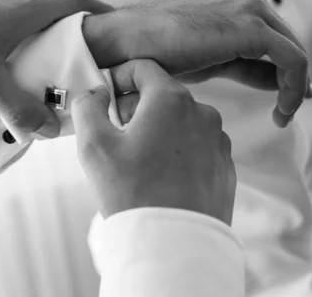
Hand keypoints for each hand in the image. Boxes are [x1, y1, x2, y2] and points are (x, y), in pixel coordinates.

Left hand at [0, 0, 111, 138]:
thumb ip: (15, 105)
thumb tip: (48, 130)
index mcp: (29, 8)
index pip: (79, 3)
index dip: (102, 16)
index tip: (115, 38)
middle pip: (63, 11)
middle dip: (78, 36)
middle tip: (86, 67)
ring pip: (40, 16)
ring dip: (53, 38)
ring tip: (56, 70)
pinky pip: (20, 20)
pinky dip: (30, 38)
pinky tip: (19, 61)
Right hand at [72, 60, 234, 224]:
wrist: (173, 244)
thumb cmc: (132, 192)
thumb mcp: (93, 145)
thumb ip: (87, 107)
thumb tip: (94, 94)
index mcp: (171, 100)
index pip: (143, 68)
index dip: (119, 77)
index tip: (105, 96)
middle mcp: (202, 113)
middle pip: (161, 95)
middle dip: (135, 108)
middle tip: (115, 134)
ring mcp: (218, 141)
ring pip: (180, 121)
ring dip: (157, 130)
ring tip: (138, 162)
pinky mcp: (225, 167)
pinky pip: (196, 146)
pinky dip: (177, 151)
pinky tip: (160, 177)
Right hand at [82, 0, 311, 127]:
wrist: (127, 42)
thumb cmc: (153, 52)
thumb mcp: (205, 60)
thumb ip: (238, 64)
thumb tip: (267, 81)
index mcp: (236, 7)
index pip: (275, 42)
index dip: (286, 73)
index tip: (288, 102)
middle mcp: (249, 2)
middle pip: (288, 45)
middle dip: (293, 81)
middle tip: (286, 113)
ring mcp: (251, 11)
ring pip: (295, 53)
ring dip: (294, 88)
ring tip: (282, 116)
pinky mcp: (252, 28)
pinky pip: (292, 60)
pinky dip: (293, 87)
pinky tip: (281, 110)